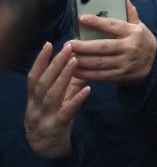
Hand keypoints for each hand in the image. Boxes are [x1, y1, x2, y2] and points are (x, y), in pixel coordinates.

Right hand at [25, 42, 90, 157]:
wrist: (44, 148)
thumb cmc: (51, 116)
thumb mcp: (55, 99)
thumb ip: (67, 83)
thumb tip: (81, 61)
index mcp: (34, 97)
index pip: (34, 76)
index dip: (40, 60)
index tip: (49, 44)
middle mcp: (36, 105)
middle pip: (43, 82)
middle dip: (55, 64)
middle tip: (68, 48)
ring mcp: (45, 116)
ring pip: (52, 95)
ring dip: (64, 77)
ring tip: (75, 61)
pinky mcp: (56, 126)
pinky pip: (67, 112)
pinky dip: (77, 99)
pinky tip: (88, 89)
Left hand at [71, 0, 156, 82]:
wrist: (155, 62)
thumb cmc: (142, 40)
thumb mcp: (139, 25)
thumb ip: (130, 12)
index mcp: (133, 32)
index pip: (113, 25)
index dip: (97, 22)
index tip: (82, 19)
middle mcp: (129, 47)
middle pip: (102, 47)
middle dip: (83, 46)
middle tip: (68, 44)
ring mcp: (125, 62)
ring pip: (99, 63)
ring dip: (81, 60)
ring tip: (68, 56)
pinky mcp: (120, 75)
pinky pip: (100, 75)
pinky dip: (85, 73)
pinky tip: (74, 70)